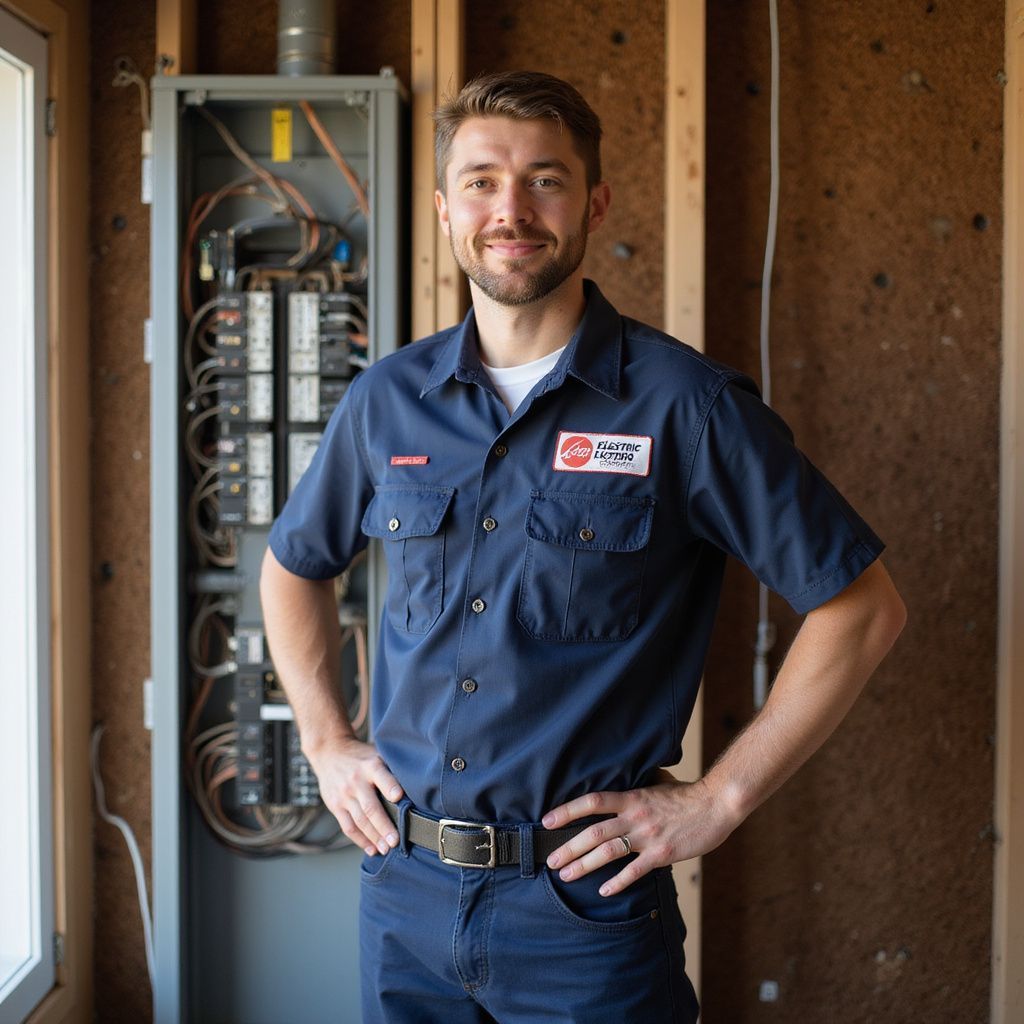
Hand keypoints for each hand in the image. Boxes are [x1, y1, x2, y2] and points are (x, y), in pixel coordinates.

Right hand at [304, 736, 404, 856]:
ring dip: (374, 837)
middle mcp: (356, 781)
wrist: (329, 752)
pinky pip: (348, 826)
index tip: (399, 798)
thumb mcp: (376, 754)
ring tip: (386, 849)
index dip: (390, 787)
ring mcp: (344, 795)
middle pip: (370, 807)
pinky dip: (360, 840)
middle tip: (395, 841)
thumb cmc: (361, 756)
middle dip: (384, 826)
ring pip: (359, 821)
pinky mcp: (335, 805)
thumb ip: (391, 768)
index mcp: (370, 765)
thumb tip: (417, 785)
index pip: (381, 776)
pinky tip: (371, 848)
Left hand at [541, 770, 739, 896]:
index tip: (547, 821)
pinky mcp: (662, 853)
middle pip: (593, 831)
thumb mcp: (657, 783)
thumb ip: (638, 787)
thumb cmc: (687, 794)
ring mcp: (648, 835)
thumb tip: (624, 781)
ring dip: (584, 865)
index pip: (592, 801)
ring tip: (566, 875)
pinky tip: (604, 890)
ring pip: (608, 851)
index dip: (567, 811)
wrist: (716, 804)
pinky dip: (617, 882)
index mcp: (631, 797)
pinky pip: (634, 870)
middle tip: (550, 859)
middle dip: (569, 847)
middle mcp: (635, 815)